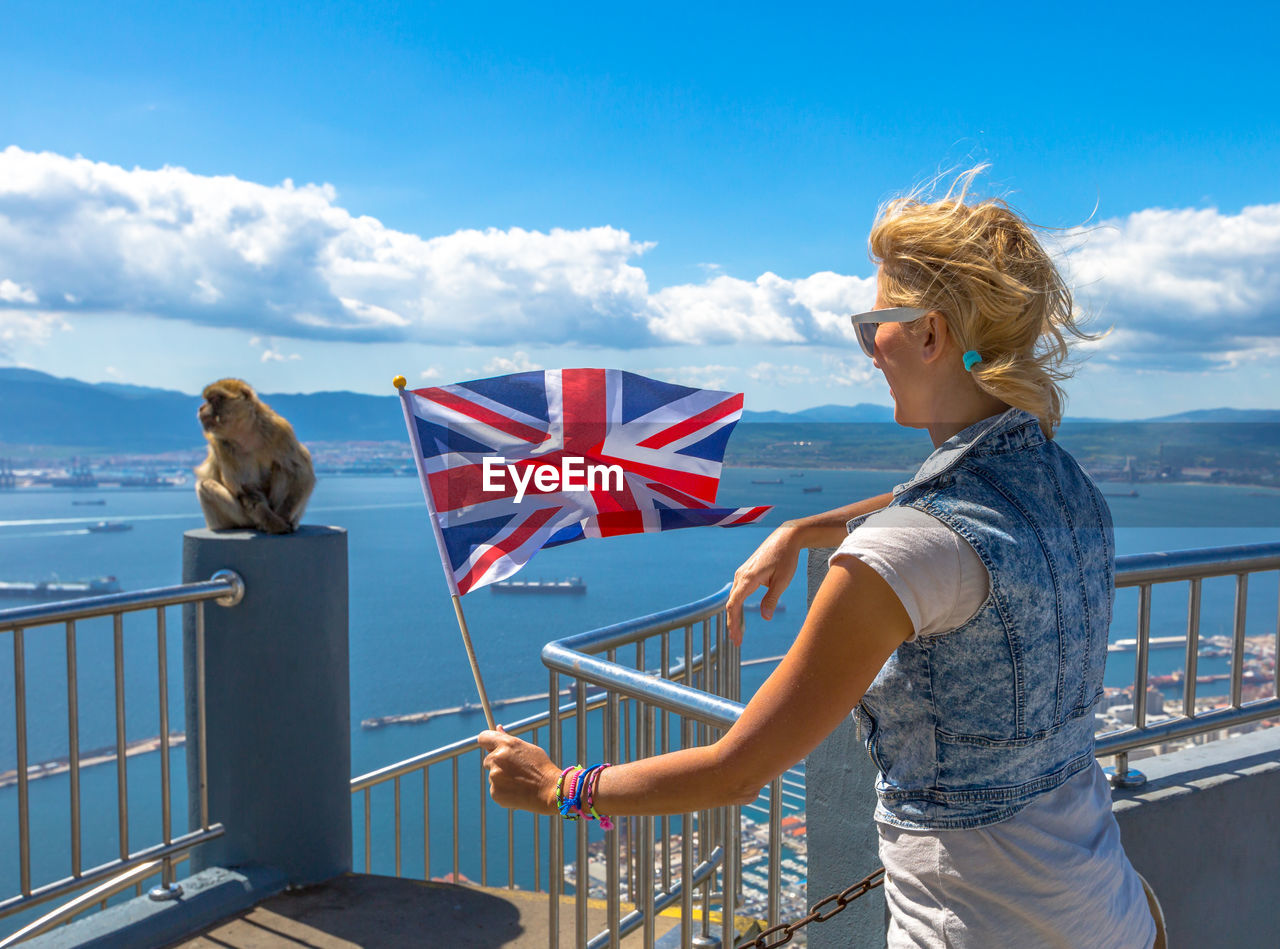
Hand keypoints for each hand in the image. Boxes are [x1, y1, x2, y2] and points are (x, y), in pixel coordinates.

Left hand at [478, 727, 560, 814]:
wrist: (549, 790)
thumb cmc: (541, 767)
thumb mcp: (527, 748)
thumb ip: (509, 740)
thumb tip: (498, 728)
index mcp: (506, 744)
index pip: (483, 737)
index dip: (487, 742)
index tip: (490, 747)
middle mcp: (497, 758)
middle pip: (488, 760)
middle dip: (497, 764)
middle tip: (514, 769)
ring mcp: (494, 776)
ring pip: (493, 776)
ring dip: (501, 778)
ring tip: (520, 781)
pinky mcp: (494, 792)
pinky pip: (495, 789)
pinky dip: (503, 790)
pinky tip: (517, 791)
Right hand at [726, 523, 801, 645]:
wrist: (785, 538)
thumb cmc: (786, 558)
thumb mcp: (782, 581)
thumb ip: (771, 599)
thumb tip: (765, 617)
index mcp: (748, 578)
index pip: (734, 604)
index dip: (734, 623)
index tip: (736, 639)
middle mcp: (741, 575)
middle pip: (731, 603)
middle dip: (733, 623)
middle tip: (736, 642)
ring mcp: (742, 573)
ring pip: (733, 598)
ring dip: (734, 615)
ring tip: (738, 633)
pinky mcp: (746, 572)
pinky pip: (738, 592)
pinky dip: (737, 606)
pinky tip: (741, 616)